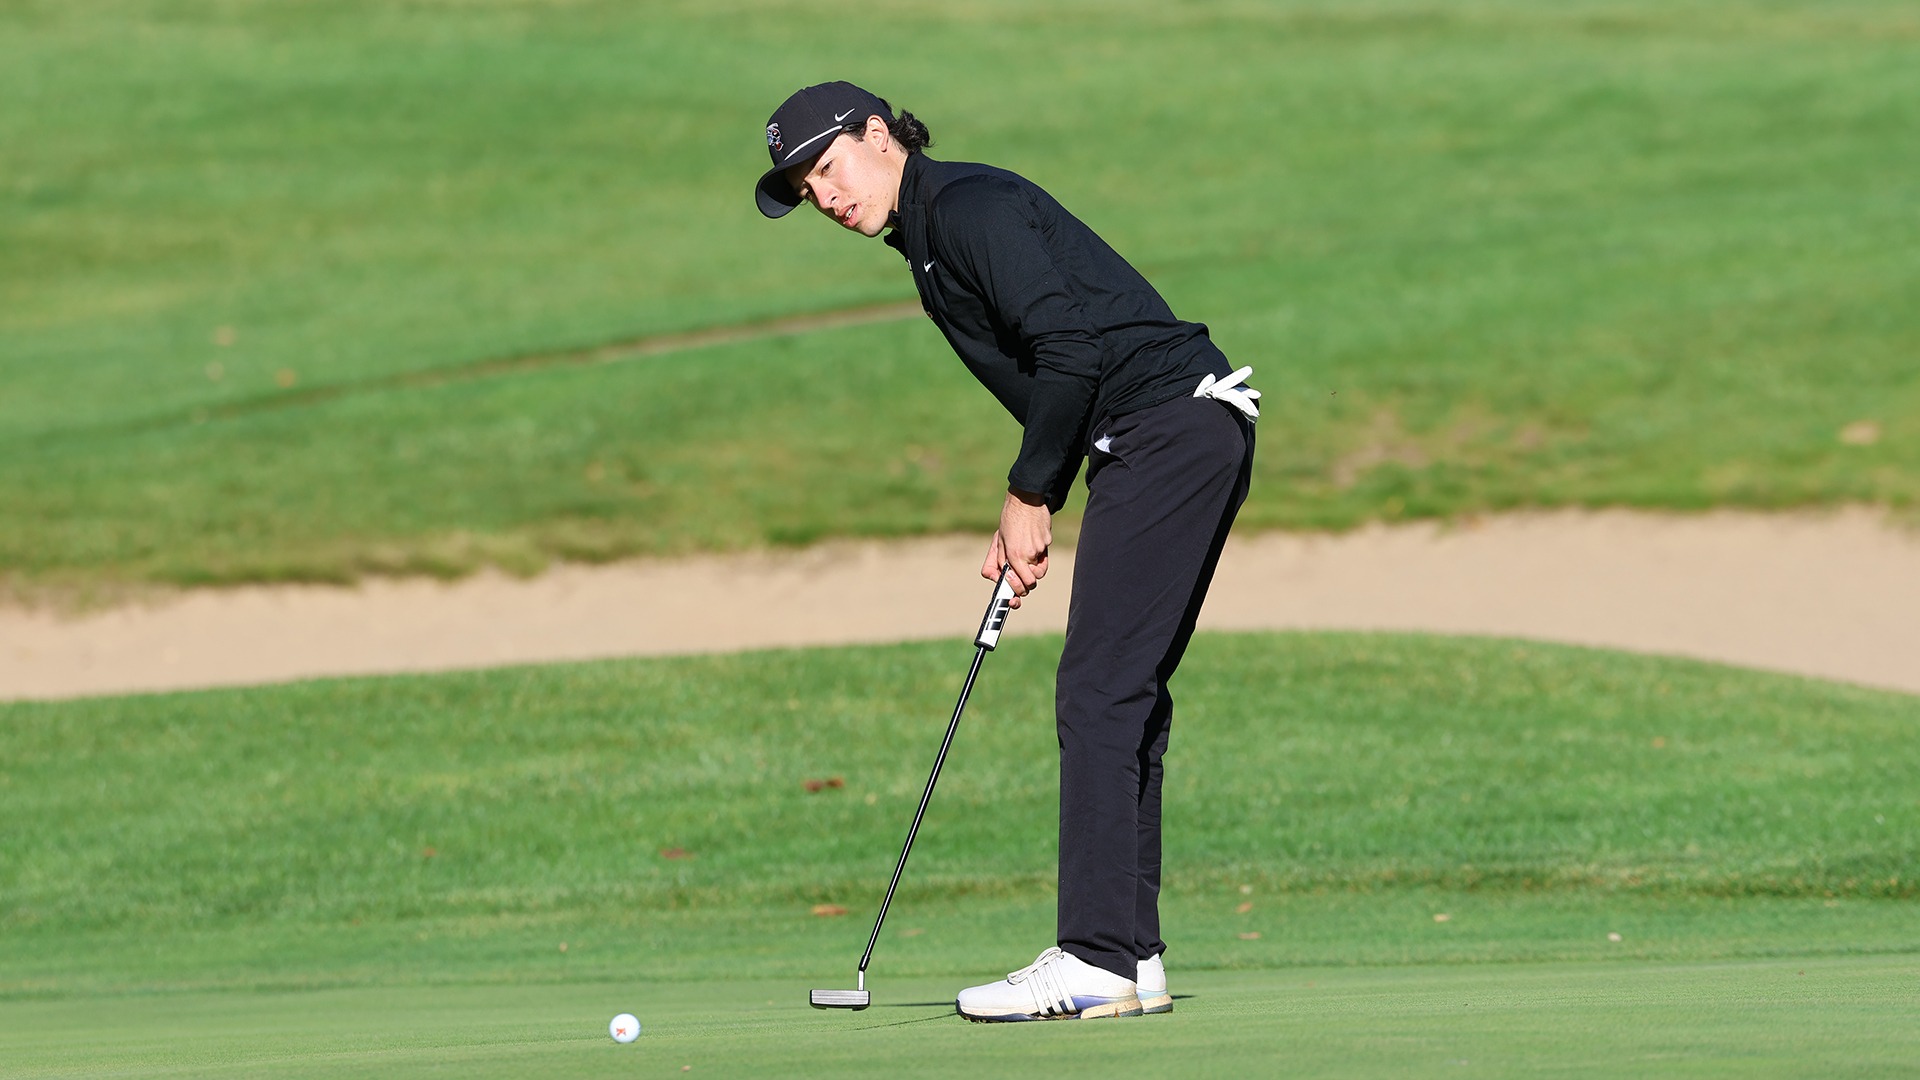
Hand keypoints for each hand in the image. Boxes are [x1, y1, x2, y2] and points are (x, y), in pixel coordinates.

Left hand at [981, 488, 1050, 608]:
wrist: (1025, 499)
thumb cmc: (1009, 521)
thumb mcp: (998, 542)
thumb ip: (997, 562)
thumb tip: (998, 578)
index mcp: (1014, 555)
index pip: (1022, 585)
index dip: (1018, 591)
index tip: (1012, 593)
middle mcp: (1028, 554)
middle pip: (1033, 581)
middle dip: (1026, 581)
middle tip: (1019, 575)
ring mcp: (1040, 547)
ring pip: (1039, 568)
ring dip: (1033, 565)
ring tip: (1025, 552)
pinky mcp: (1048, 540)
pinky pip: (1044, 553)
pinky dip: (1038, 550)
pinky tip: (1031, 537)